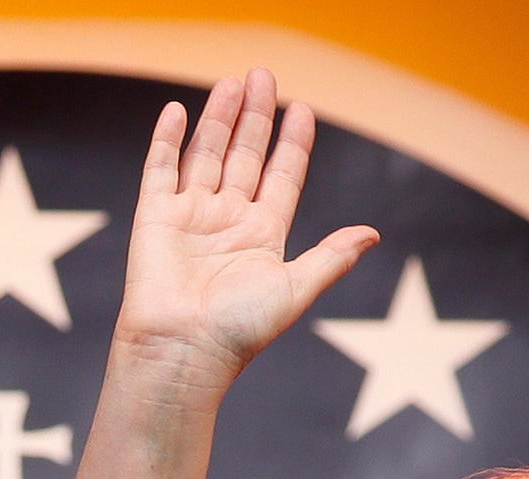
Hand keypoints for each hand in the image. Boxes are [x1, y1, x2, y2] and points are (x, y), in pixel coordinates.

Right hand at [114, 70, 378, 401]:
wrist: (182, 352)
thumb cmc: (239, 331)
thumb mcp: (297, 289)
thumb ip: (332, 256)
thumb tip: (374, 234)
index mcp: (263, 236)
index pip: (282, 177)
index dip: (293, 144)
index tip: (302, 110)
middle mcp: (227, 222)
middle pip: (245, 156)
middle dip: (256, 117)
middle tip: (263, 76)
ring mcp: (190, 218)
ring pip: (207, 155)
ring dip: (219, 119)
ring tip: (232, 82)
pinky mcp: (155, 219)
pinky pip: (161, 170)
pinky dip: (167, 140)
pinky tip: (177, 111)